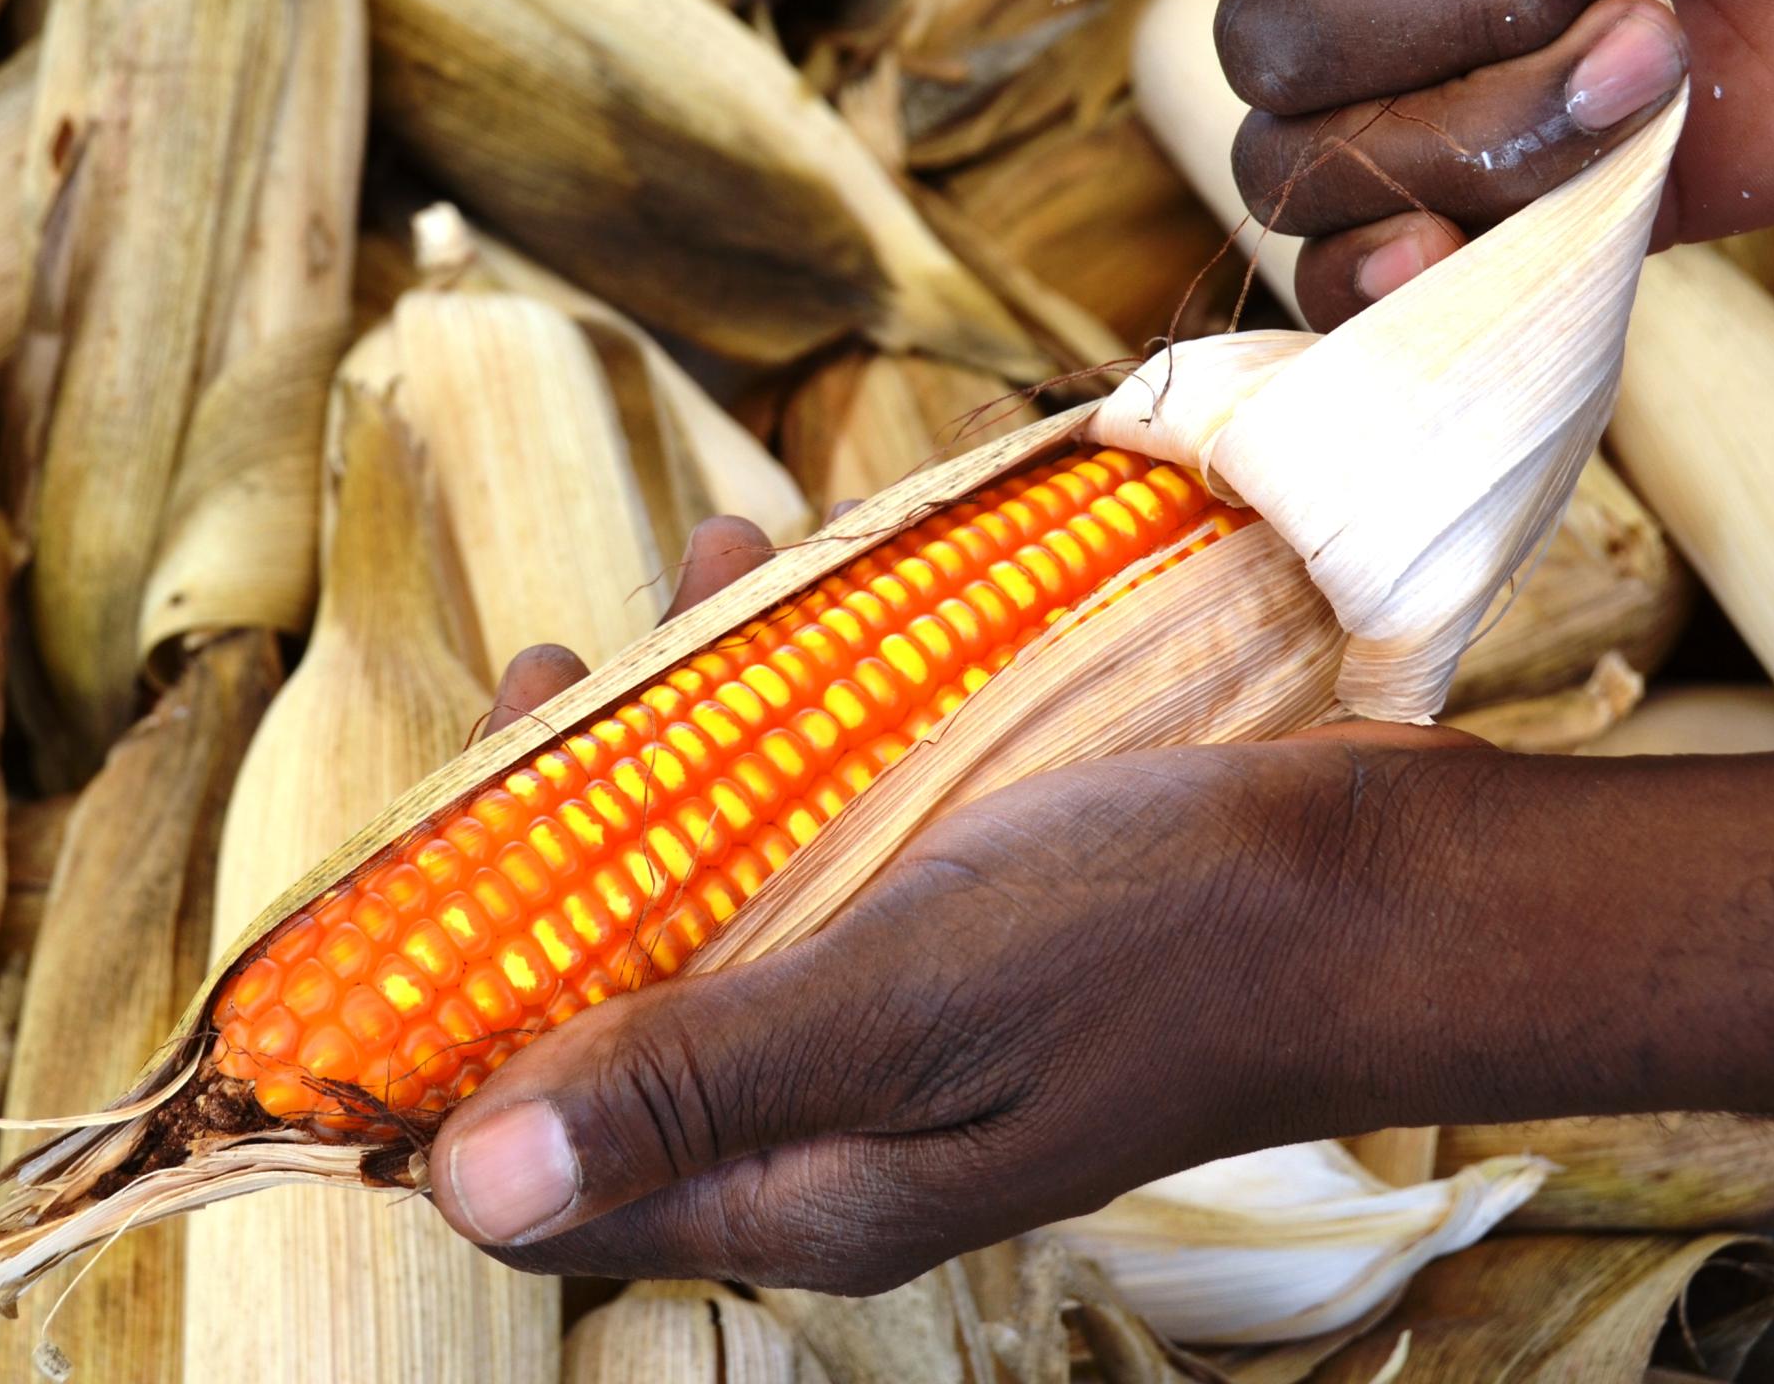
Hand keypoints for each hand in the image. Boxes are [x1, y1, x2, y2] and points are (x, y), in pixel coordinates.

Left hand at [432, 515, 1480, 1291]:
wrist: (1385, 886)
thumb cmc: (1158, 951)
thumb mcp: (899, 1010)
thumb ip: (685, 1084)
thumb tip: (462, 1180)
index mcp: (785, 1190)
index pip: (534, 1159)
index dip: (431, 1039)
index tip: (387, 885)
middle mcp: (809, 1118)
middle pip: (599, 1000)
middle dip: (541, 839)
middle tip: (540, 681)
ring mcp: (875, 1012)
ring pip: (701, 886)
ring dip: (664, 739)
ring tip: (684, 584)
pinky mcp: (938, 918)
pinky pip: (808, 822)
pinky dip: (778, 711)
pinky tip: (790, 584)